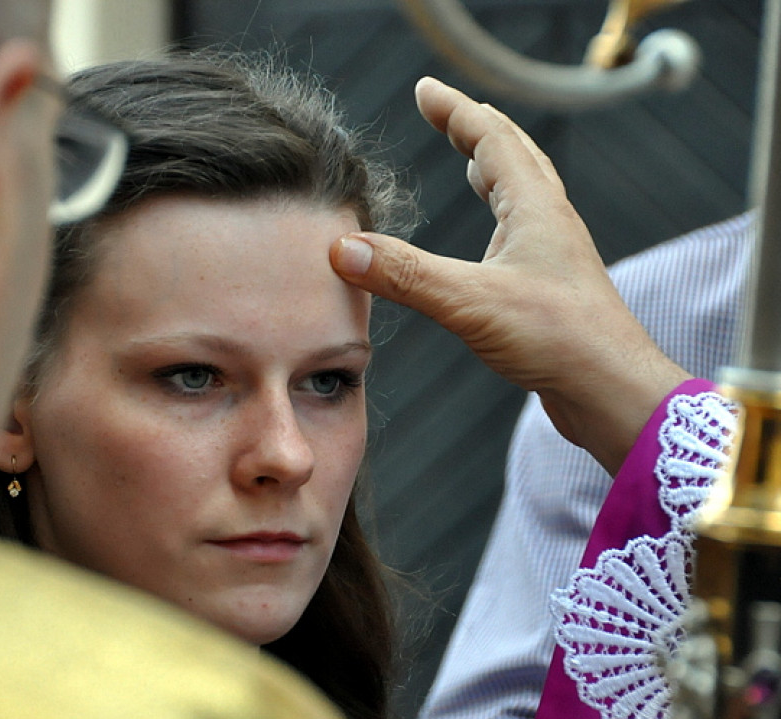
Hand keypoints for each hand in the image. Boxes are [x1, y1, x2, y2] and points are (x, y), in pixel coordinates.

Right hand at [330, 77, 687, 474]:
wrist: (611, 390)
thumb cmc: (561, 340)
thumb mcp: (470, 302)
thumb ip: (406, 275)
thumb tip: (344, 249)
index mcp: (534, 209)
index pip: (492, 138)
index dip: (455, 111)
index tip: (426, 91)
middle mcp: (548, 223)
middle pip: (514, 157)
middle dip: (476, 130)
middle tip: (445, 115)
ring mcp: (553, 255)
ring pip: (522, 195)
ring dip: (493, 171)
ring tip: (469, 164)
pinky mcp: (550, 288)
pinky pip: (520, 234)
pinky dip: (498, 218)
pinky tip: (490, 243)